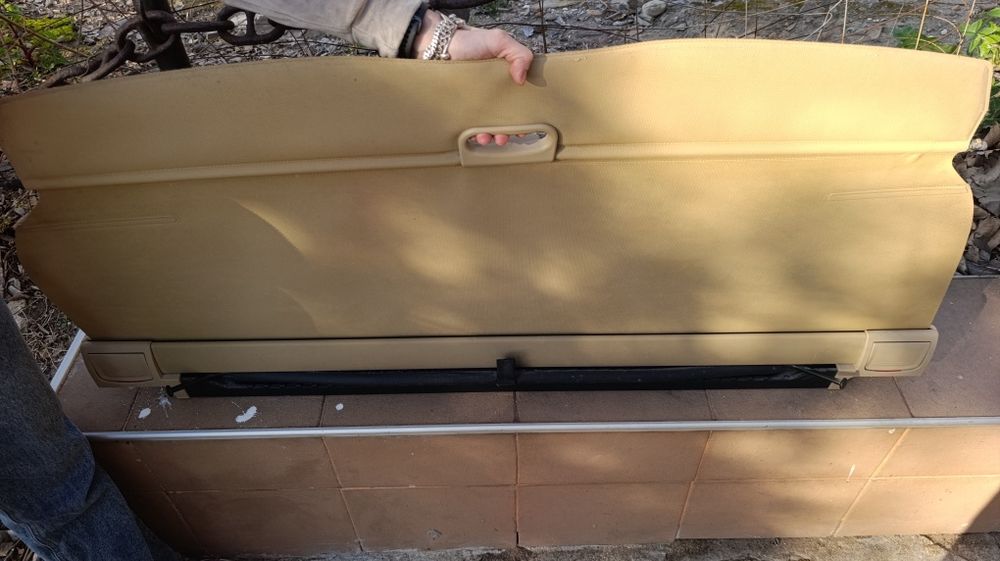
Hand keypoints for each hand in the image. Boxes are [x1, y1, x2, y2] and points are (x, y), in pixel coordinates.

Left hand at [413, 10, 533, 145]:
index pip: (521, 103)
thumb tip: (521, 79)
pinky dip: (474, 135)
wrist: (439, 45)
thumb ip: (519, 54)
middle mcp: (495, 96)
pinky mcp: (463, 110)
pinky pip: (470, 127)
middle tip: (504, 137)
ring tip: (488, 138)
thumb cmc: (470, 42)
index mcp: (508, 82)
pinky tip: (476, 136)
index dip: (526, 117)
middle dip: (508, 133)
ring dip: (492, 136)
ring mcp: (478, 104)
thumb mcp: (499, 41)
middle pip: (506, 120)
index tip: (527, 127)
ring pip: (489, 127)